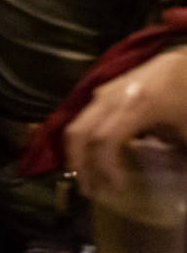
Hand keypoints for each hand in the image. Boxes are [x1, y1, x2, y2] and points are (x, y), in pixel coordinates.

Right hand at [65, 47, 186, 198]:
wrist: (183, 62)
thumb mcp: (185, 129)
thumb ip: (174, 153)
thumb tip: (170, 182)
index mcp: (135, 106)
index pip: (106, 139)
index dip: (106, 166)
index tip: (117, 188)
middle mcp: (111, 98)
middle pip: (79, 132)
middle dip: (79, 163)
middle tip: (88, 189)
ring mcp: (104, 92)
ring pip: (77, 124)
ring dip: (77, 152)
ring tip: (87, 175)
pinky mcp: (103, 92)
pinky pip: (84, 118)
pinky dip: (83, 140)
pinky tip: (95, 155)